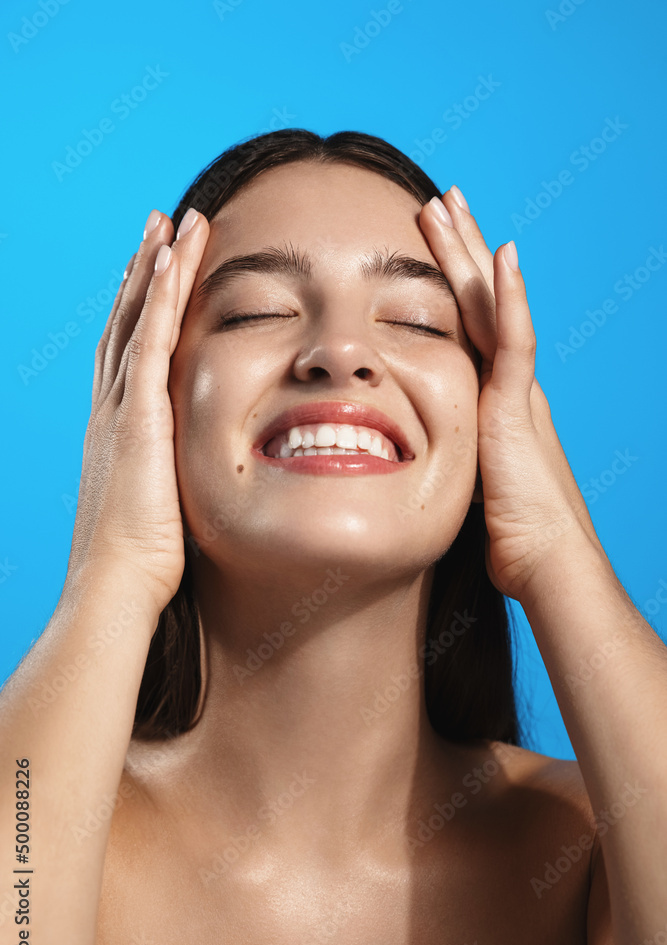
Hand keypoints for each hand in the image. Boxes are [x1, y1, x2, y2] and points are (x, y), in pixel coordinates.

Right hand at [65, 206, 209, 621]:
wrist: (117, 586)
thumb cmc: (143, 563)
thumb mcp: (163, 509)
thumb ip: (177, 481)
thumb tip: (200, 482)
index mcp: (120, 430)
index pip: (129, 354)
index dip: (141, 310)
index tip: (156, 274)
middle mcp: (113, 409)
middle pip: (127, 324)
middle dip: (144, 273)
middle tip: (158, 226)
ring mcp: (121, 409)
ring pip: (137, 320)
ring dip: (156, 268)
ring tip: (171, 222)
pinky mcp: (137, 416)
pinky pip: (148, 341)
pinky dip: (159, 297)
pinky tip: (171, 259)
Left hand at [418, 188, 603, 602]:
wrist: (545, 563)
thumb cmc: (509, 536)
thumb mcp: (468, 482)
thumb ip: (451, 457)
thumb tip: (421, 463)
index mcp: (492, 397)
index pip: (466, 324)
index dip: (450, 282)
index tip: (429, 244)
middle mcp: (507, 383)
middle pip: (477, 301)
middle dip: (458, 249)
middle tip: (439, 201)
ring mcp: (515, 391)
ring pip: (490, 307)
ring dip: (471, 253)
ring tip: (449, 204)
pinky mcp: (517, 409)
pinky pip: (515, 343)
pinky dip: (509, 300)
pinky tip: (503, 257)